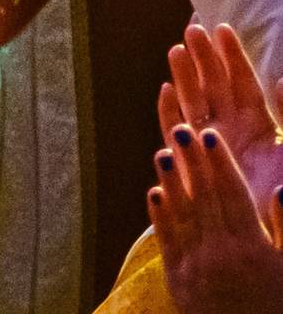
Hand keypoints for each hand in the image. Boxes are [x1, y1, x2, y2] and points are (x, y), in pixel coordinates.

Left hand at [152, 119, 282, 313]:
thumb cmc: (279, 304)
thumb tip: (282, 189)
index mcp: (253, 250)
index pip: (233, 196)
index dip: (220, 163)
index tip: (211, 136)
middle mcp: (221, 255)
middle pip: (204, 199)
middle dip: (192, 163)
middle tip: (180, 129)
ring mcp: (196, 268)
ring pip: (181, 216)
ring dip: (171, 183)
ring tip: (162, 153)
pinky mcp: (178, 281)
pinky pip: (168, 243)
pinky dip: (160, 216)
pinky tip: (155, 192)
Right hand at [163, 24, 282, 213]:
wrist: (265, 235)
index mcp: (262, 129)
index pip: (244, 84)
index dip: (233, 57)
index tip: (222, 30)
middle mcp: (235, 133)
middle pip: (216, 87)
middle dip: (205, 57)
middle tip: (193, 28)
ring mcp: (213, 147)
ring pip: (196, 103)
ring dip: (185, 77)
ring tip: (176, 49)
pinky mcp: (195, 165)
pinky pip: (179, 133)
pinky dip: (171, 112)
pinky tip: (165, 91)